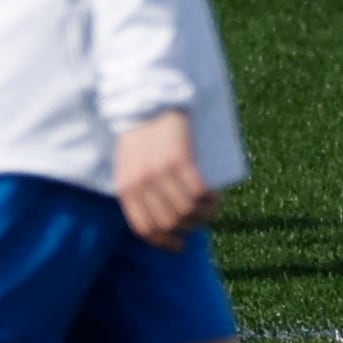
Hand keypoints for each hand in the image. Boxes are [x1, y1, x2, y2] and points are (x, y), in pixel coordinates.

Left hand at [113, 110, 219, 248]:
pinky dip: (210, 200)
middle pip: (168, 223)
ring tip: (212, 208)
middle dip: (189, 227)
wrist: (148, 98)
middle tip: (201, 219)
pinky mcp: (180, 158)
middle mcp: (141, 184)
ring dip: (204, 215)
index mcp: (126, 188)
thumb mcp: (130, 162)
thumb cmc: (142, 131)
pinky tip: (216, 198)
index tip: (181, 245)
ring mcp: (160, 172)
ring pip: (185, 210)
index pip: (145, 229)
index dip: (164, 242)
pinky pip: (198, 191)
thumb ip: (139, 185)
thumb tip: (162, 210)